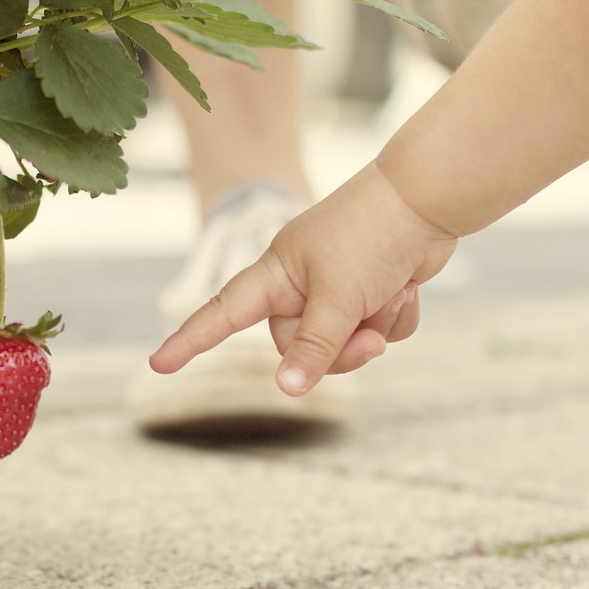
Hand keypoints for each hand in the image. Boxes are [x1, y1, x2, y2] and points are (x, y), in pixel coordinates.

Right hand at [149, 162, 458, 394]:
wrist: (429, 199)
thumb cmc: (372, 235)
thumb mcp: (338, 298)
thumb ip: (313, 347)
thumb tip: (287, 390)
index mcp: (277, 273)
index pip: (223, 314)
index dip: (191, 341)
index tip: (159, 365)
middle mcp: (301, 282)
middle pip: (299, 347)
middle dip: (339, 350)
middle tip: (368, 336)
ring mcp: (338, 287)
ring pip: (344, 344)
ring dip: (373, 332)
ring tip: (392, 296)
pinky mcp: (373, 291)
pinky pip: (377, 331)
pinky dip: (395, 319)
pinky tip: (407, 289)